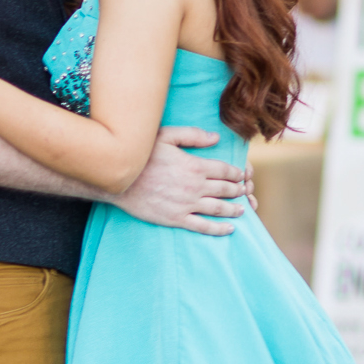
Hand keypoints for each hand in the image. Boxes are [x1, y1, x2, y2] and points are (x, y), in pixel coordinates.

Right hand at [113, 128, 248, 234]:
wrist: (118, 179)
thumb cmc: (141, 155)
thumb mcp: (166, 135)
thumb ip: (192, 135)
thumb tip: (216, 138)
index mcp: (194, 166)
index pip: (225, 170)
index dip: (236, 173)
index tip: (241, 174)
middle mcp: (195, 187)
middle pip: (225, 190)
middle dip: (238, 190)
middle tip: (244, 191)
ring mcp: (186, 204)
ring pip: (218, 208)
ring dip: (234, 209)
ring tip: (242, 209)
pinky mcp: (176, 219)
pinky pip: (203, 226)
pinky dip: (219, 229)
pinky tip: (229, 229)